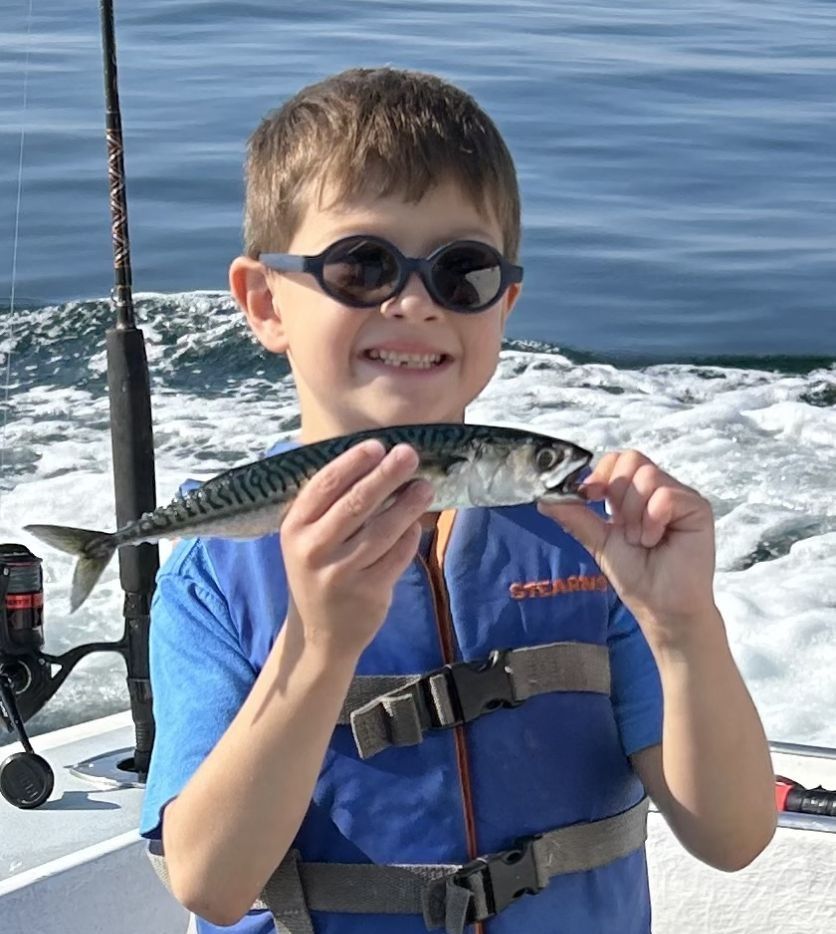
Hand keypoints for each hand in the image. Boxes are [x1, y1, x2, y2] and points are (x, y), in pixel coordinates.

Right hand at [280, 440, 432, 658]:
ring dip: (408, 504)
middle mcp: (313, 550)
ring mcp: (341, 573)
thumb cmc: (318, 570)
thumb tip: (372, 458)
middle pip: (356, 503)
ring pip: (383, 529)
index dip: (353, 462)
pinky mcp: (369, 592)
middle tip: (409, 455)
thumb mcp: (307, 537)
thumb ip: (329, 503)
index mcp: (295, 528)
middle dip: (387, 474)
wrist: (320, 632)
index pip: (325, 485)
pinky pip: (397, 555)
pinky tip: (416, 524)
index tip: (377, 446)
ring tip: (425, 486)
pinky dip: (409, 536)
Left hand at [538, 450, 717, 648]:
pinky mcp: (697, 507)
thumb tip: (544, 499)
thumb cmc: (637, 576)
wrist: (661, 606)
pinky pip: (665, 495)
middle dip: (617, 496)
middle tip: (624, 530)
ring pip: (647, 476)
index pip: (616, 459)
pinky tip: (656, 540)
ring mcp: (679, 496)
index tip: (591, 497)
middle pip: (631, 459)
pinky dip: (652, 521)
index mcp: (634, 495)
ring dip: (634, 514)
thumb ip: (575, 517)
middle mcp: (658, 490)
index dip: (600, 474)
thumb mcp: (598, 541)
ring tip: (642, 540)